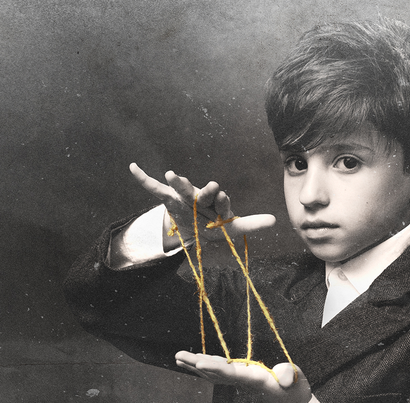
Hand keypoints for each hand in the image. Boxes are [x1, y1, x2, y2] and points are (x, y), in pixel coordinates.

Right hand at [129, 163, 275, 249]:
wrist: (196, 227)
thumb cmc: (216, 225)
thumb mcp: (233, 227)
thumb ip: (252, 223)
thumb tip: (275, 220)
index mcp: (217, 203)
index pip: (220, 201)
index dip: (221, 200)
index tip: (222, 195)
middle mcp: (201, 197)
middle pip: (202, 193)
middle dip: (204, 191)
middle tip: (211, 186)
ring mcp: (184, 197)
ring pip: (181, 189)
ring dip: (177, 182)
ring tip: (172, 175)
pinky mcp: (168, 199)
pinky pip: (154, 188)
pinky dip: (143, 178)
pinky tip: (133, 168)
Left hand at [175, 351, 311, 402]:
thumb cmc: (295, 390)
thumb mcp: (297, 380)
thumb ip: (290, 376)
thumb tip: (284, 378)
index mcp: (255, 380)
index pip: (232, 373)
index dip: (215, 368)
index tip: (199, 362)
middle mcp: (244, 381)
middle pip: (216, 373)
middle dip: (197, 365)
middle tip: (178, 356)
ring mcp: (242, 381)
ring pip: (215, 373)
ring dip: (197, 366)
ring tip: (180, 357)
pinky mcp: (243, 379)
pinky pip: (221, 373)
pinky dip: (208, 366)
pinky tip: (198, 361)